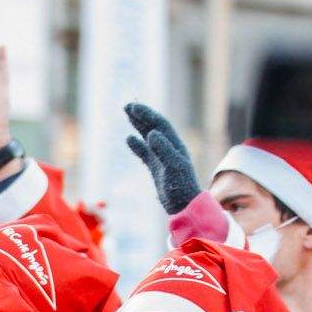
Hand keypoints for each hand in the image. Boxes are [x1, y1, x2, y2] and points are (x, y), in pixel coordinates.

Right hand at [123, 102, 204, 216]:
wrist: (184, 205)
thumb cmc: (181, 187)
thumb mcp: (173, 167)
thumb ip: (163, 150)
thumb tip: (151, 133)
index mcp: (175, 145)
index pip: (159, 124)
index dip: (147, 115)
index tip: (133, 108)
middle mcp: (169, 148)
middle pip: (154, 127)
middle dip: (142, 115)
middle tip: (127, 106)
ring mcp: (163, 157)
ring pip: (149, 137)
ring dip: (139, 126)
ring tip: (128, 115)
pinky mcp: (157, 167)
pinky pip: (145, 152)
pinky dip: (137, 145)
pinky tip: (129, 139)